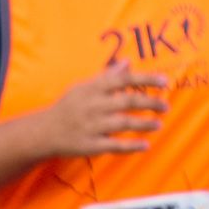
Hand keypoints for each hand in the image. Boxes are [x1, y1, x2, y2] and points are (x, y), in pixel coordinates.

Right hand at [34, 62, 168, 158]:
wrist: (43, 132)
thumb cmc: (69, 106)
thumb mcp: (83, 87)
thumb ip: (107, 76)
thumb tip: (128, 62)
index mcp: (92, 89)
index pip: (123, 79)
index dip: (146, 79)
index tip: (165, 81)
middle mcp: (93, 106)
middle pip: (127, 101)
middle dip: (150, 102)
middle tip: (166, 106)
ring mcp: (91, 126)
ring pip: (123, 123)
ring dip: (144, 123)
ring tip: (159, 124)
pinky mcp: (90, 145)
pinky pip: (114, 145)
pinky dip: (131, 146)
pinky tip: (145, 145)